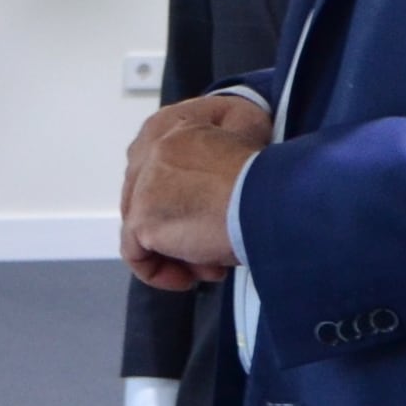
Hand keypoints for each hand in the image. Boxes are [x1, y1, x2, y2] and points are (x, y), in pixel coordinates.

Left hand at [120, 94, 268, 284]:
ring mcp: (143, 185)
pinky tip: (188, 279)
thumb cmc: (265, 177)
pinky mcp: (142, 219)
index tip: (208, 220)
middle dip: (177, 230)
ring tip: (210, 265)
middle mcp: (151, 150)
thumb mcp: (241, 144)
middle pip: (148, 201)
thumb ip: (211, 156)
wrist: (268, 199)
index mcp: (174, 126)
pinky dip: (159, 272)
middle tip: (210, 250)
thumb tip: (203, 190)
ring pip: (145, 229)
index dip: (180, 202)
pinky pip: (137, 256)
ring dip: (176, 252)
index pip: (158, 170)